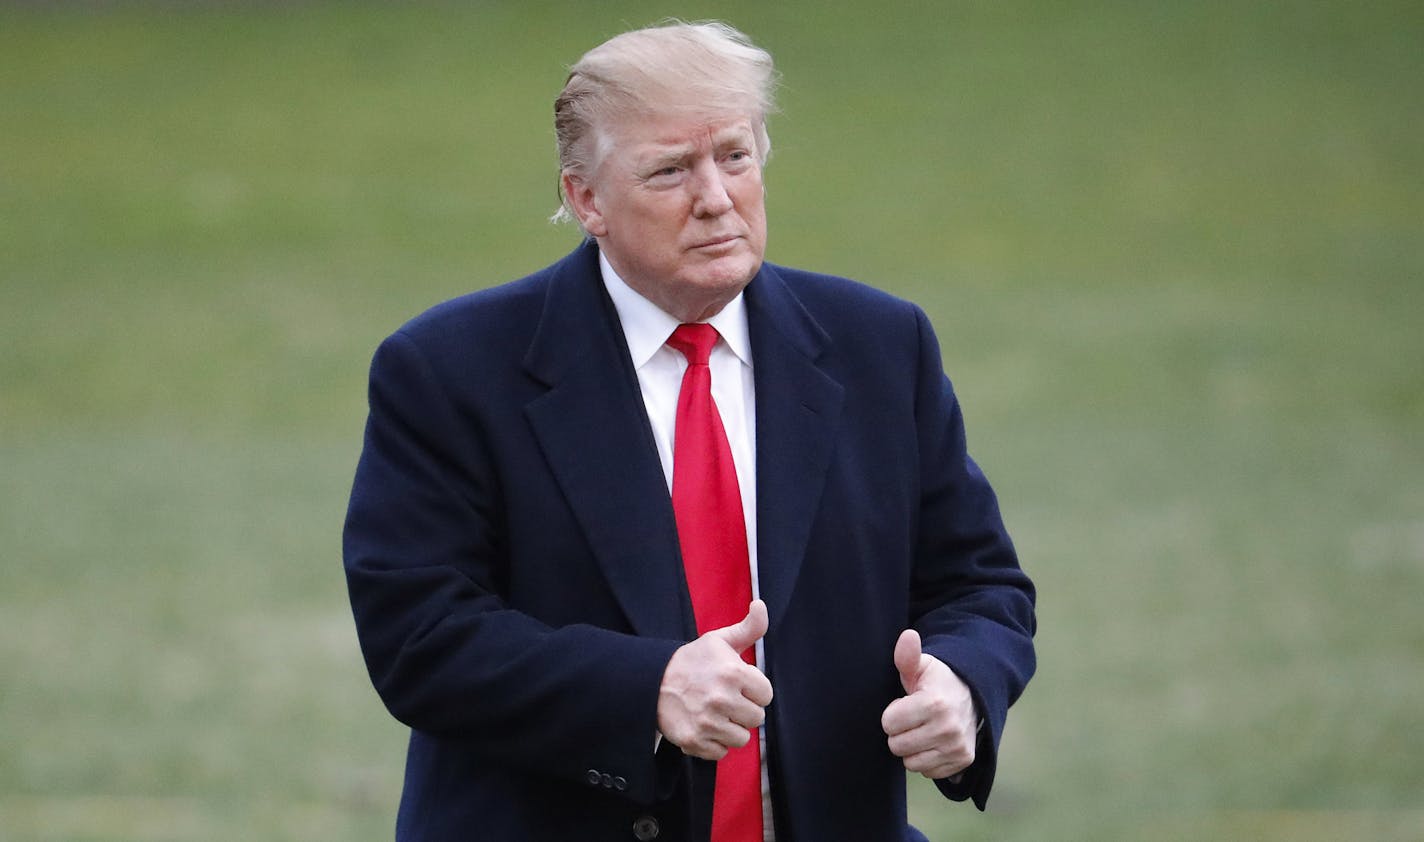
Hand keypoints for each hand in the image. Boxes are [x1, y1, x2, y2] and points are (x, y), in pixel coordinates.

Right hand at [657, 600, 772, 760]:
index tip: (739, 686)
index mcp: (733, 673)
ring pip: (741, 738)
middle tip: (726, 700)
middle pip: (757, 718)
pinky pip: (721, 752)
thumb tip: (761, 605)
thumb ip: (748, 628)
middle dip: (744, 710)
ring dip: (731, 728)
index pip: (766, 694)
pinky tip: (704, 726)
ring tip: (716, 714)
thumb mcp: (718, 640)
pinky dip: (714, 743)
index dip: (754, 690)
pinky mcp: (694, 741)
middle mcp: (722, 699)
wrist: (651, 681)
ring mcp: (708, 722)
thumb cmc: (691, 661)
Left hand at [881, 629, 977, 779]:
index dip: (892, 713)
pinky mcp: (963, 760)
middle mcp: (949, 728)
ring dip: (912, 748)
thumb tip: (908, 636)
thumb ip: (908, 656)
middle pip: (897, 745)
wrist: (972, 695)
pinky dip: (927, 759)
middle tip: (914, 718)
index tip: (905, 704)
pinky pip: (928, 772)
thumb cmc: (937, 681)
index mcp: (934, 703)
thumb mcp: (921, 666)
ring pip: (911, 762)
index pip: (888, 723)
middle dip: (900, 732)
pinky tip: (934, 741)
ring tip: (923, 729)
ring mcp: (957, 747)